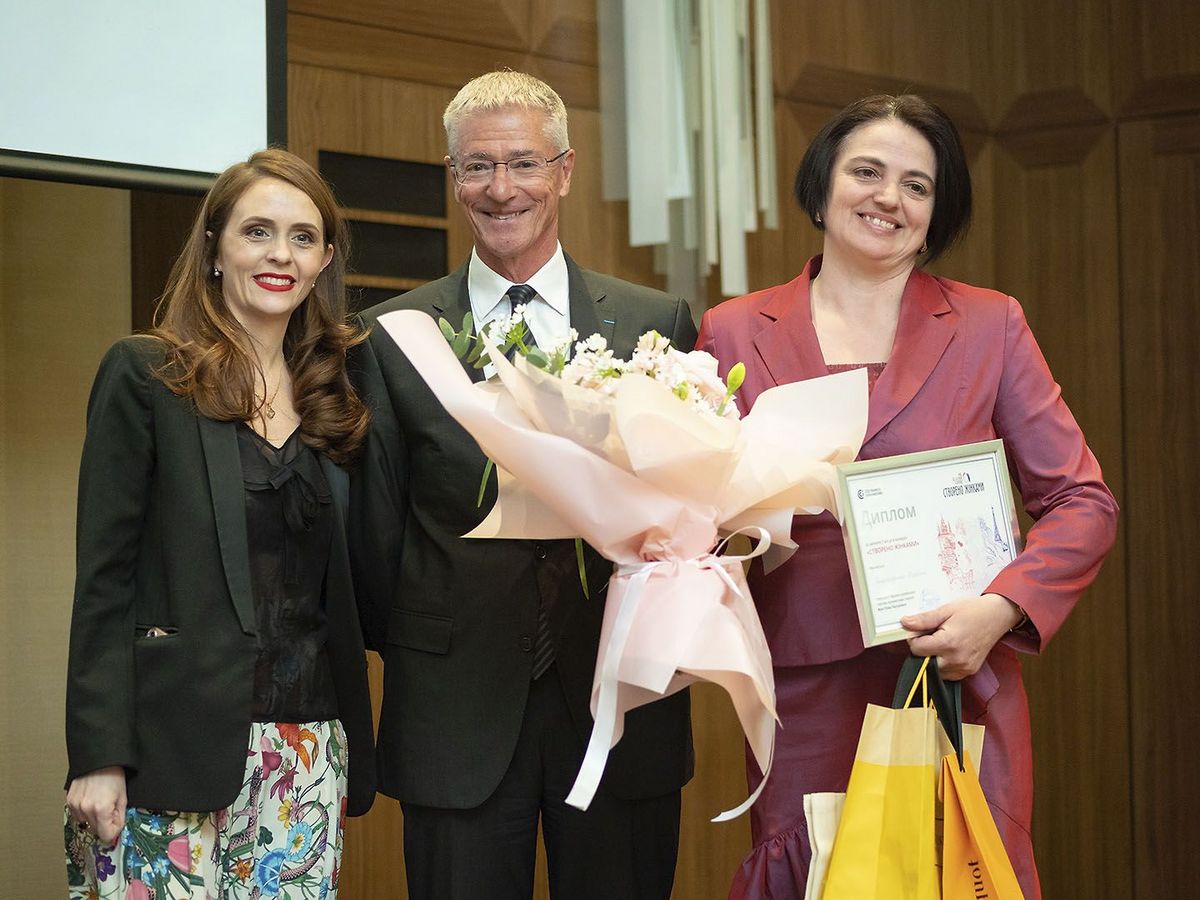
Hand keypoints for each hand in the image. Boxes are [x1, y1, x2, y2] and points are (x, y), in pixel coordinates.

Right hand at [66, 766, 126, 845]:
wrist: (99, 760)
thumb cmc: (113, 774)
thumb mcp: (123, 797)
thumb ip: (119, 817)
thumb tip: (116, 831)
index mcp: (101, 809)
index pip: (106, 835)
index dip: (113, 831)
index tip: (116, 824)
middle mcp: (85, 809)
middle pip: (95, 831)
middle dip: (104, 823)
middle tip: (110, 809)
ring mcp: (75, 806)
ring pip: (86, 824)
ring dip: (93, 818)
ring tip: (100, 802)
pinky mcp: (69, 801)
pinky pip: (77, 815)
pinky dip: (85, 812)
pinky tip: (91, 800)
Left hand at [900, 593, 1023, 680]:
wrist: (998, 616)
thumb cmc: (973, 610)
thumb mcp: (946, 610)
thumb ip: (924, 619)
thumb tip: (904, 623)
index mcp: (949, 643)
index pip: (917, 649)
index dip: (914, 639)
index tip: (919, 630)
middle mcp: (956, 659)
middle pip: (924, 663)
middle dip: (922, 650)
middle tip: (930, 636)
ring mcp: (964, 668)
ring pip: (935, 671)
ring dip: (931, 659)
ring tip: (940, 642)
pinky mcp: (969, 672)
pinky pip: (947, 674)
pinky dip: (942, 665)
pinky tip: (948, 650)